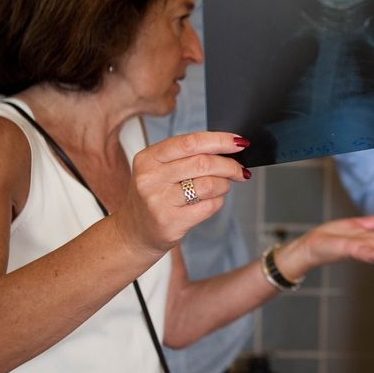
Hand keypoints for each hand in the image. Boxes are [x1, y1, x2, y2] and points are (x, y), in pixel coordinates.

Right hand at [116, 131, 249, 254]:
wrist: (134, 232)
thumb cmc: (154, 195)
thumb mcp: (159, 169)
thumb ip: (187, 156)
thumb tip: (228, 147)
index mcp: (148, 158)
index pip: (190, 142)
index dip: (219, 140)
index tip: (239, 142)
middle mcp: (150, 178)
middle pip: (203, 163)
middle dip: (229, 165)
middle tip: (239, 170)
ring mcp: (159, 202)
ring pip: (209, 185)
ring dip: (224, 185)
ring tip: (222, 187)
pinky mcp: (171, 222)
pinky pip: (209, 206)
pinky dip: (218, 201)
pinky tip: (211, 201)